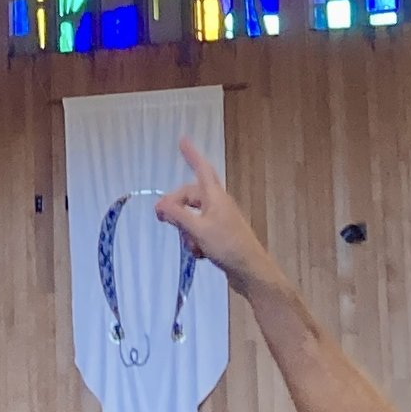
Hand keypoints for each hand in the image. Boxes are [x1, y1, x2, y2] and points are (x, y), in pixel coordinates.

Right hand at [154, 138, 272, 284]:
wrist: (251, 271)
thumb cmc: (227, 246)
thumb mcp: (198, 230)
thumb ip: (177, 215)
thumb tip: (160, 204)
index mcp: (215, 196)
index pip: (201, 169)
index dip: (191, 155)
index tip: (182, 140)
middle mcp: (218, 204)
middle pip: (190, 196)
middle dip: (176, 207)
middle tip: (161, 219)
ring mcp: (220, 220)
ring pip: (193, 217)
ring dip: (186, 230)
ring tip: (192, 246)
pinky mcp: (220, 236)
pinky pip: (200, 231)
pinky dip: (195, 240)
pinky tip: (199, 254)